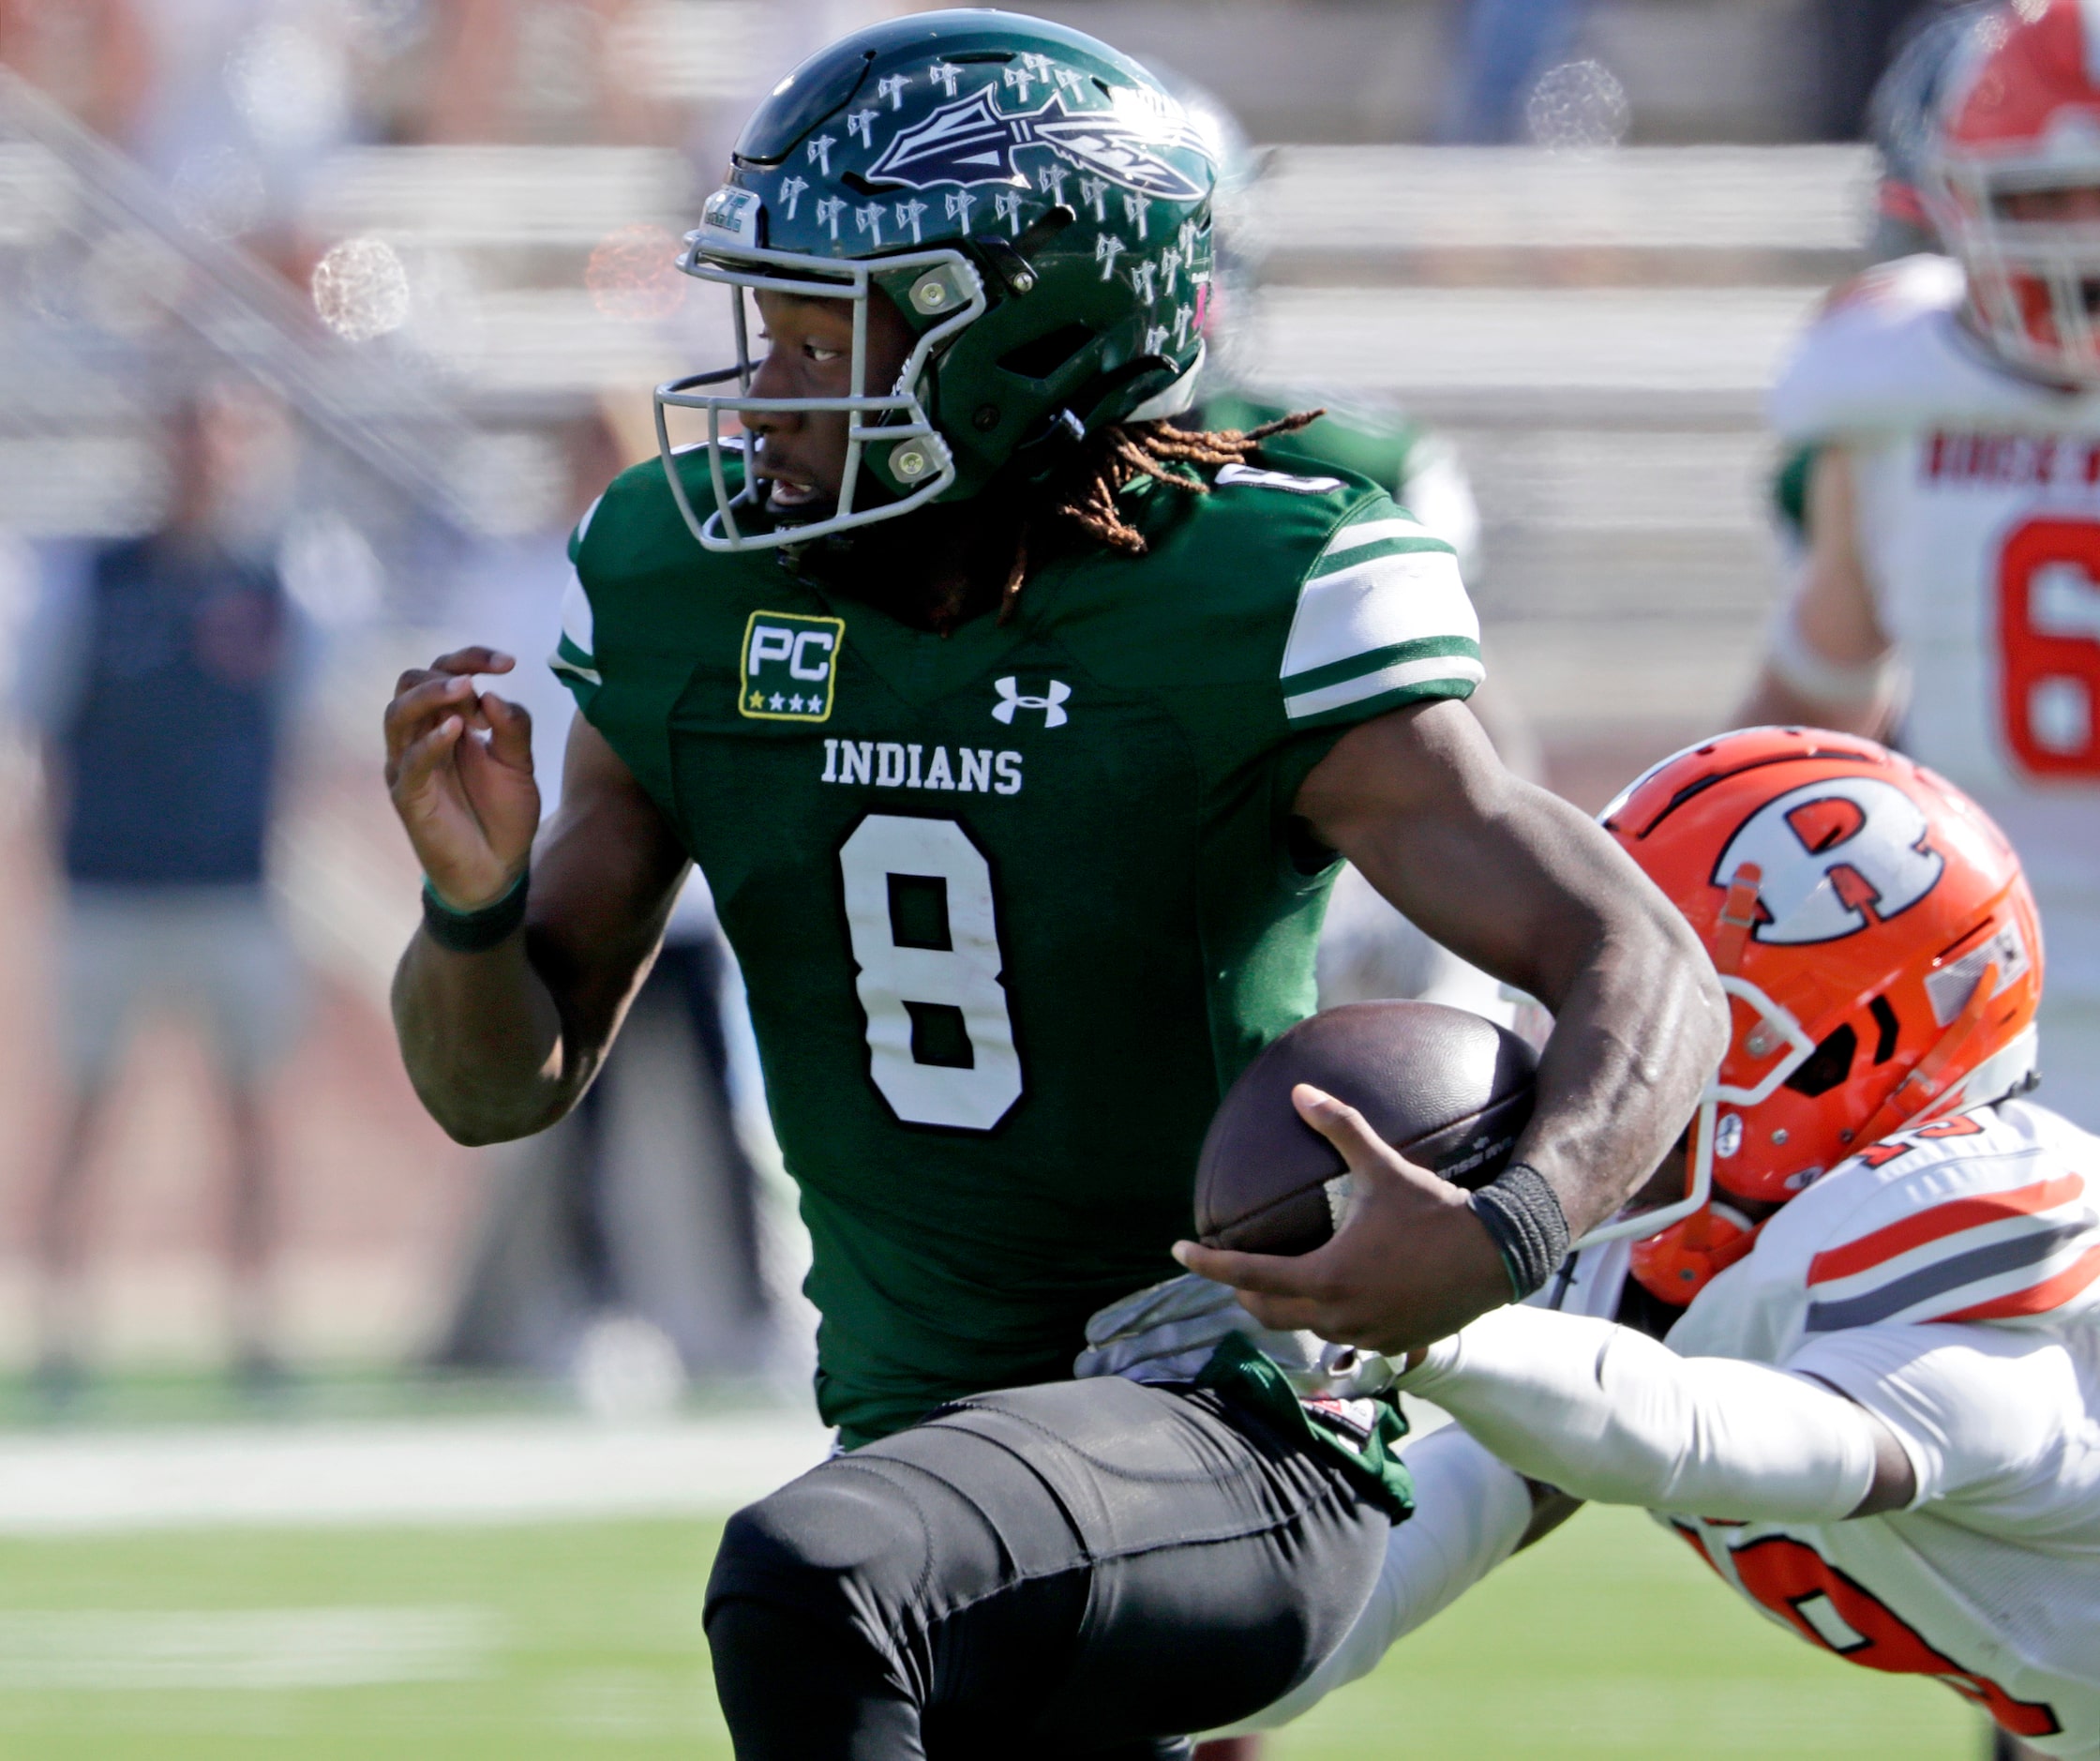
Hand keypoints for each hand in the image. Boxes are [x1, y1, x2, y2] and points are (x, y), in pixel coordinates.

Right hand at [383, 646, 539, 910]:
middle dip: (445, 673)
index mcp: (446, 722)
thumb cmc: (502, 814)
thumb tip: (493, 694)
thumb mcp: (519, 765)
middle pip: (409, 683)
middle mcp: (421, 737)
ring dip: (429, 696)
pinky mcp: (408, 796)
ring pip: (397, 716)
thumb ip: (513, 728)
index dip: (471, 659)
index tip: (509, 662)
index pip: (442, 672)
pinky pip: (410, 763)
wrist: (497, 870)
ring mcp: (409, 765)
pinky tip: (455, 730)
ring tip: (464, 691)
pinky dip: (430, 742)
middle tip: (479, 683)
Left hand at [1174, 1084, 1511, 1355]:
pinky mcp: (1391, 1346)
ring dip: (1285, 1306)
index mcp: (1325, 1277)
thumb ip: (1341, 1128)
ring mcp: (1365, 1337)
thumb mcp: (1384, 1167)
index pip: (1246, 1274)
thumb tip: (1300, 1092)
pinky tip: (1333, 1296)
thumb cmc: (1435, 1211)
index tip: (1177, 1252)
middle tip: (1231, 1266)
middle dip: (1242, 1290)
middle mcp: (1338, 1316)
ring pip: (1305, 1327)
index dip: (1206, 1264)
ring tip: (1278, 1279)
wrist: (1497, 1256)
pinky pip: (1343, 1337)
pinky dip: (1327, 1318)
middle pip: (1266, 1312)